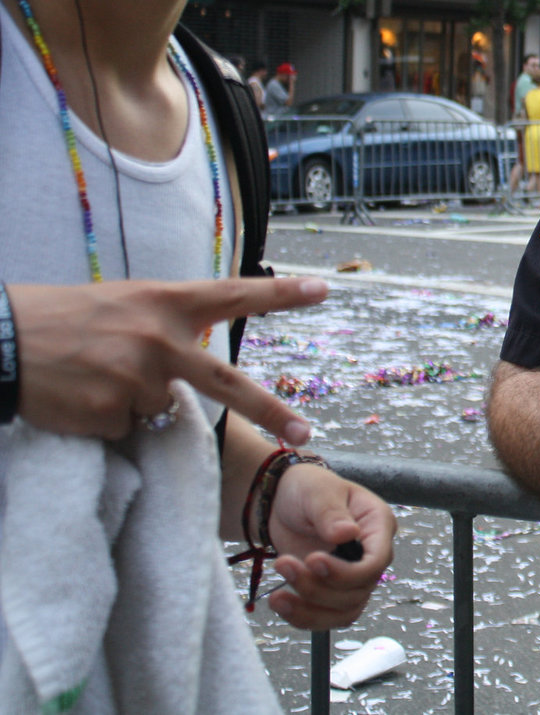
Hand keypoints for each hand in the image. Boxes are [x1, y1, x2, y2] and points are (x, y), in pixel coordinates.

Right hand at [8, 277, 328, 442]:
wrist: (1, 342)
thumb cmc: (64, 319)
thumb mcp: (125, 303)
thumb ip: (169, 325)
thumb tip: (199, 367)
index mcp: (165, 302)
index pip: (234, 295)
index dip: (280, 295)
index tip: (324, 289)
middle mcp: (160, 339)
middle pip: (229, 384)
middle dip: (270, 410)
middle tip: (304, 432)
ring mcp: (137, 378)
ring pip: (160, 410)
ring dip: (134, 402)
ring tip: (94, 376)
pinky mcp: (111, 412)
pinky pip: (127, 428)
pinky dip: (108, 419)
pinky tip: (80, 395)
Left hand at [266, 463, 396, 630]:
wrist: (280, 502)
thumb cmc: (305, 488)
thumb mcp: (318, 491)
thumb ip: (331, 513)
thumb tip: (348, 534)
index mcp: (378, 525)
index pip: (376, 561)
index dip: (347, 571)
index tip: (312, 560)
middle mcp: (371, 554)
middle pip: (358, 590)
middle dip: (318, 587)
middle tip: (283, 564)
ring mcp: (353, 576)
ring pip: (344, 611)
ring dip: (309, 608)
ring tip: (277, 595)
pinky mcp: (333, 592)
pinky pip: (327, 619)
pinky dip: (303, 617)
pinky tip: (280, 603)